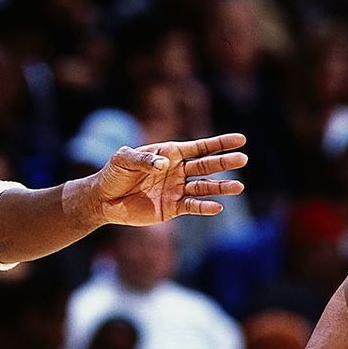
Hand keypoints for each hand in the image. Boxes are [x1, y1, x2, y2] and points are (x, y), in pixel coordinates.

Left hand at [91, 133, 246, 225]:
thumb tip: (164, 164)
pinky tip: (217, 207)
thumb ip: (144, 159)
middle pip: (206, 166)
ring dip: (221, 187)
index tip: (241, 140)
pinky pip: (192, 207)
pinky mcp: (172, 208)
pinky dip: (204, 207)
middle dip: (225, 162)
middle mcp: (178, 171)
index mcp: (169, 153)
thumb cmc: (113, 173)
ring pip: (204, 187)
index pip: (200, 147)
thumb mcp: (124, 159)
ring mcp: (177, 190)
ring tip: (238, 187)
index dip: (219, 144)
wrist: (104, 199)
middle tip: (244, 159)